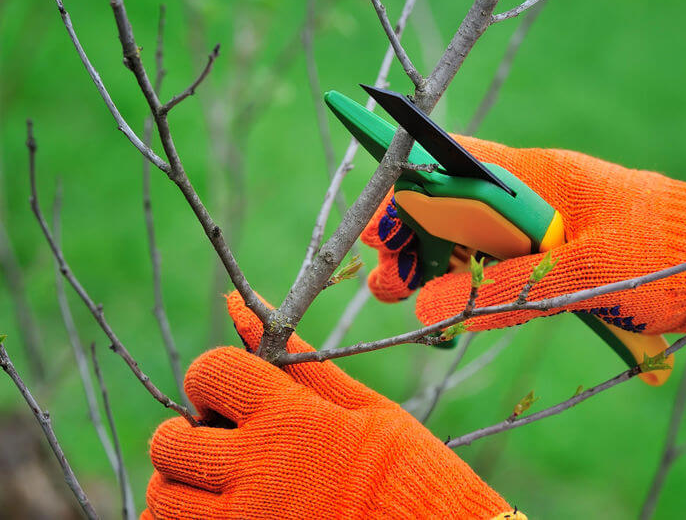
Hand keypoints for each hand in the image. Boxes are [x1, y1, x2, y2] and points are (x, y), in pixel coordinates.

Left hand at [143, 292, 519, 518]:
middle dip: (186, 436)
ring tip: (216, 486)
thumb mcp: (359, 403)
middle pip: (169, 443)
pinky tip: (229, 512)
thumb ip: (296, 357)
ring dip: (179, 487)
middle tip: (221, 443)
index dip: (213, 376)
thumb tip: (240, 304)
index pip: (208, 372)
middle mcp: (255, 468)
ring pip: (163, 501)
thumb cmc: (403, 462)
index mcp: (285, 416)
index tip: (232, 392)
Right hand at [363, 136, 685, 351]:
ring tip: (397, 294)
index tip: (376, 217)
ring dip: (438, 265)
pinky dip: (474, 284)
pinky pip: (505, 267)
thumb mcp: (578, 274)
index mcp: (540, 178)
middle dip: (415, 237)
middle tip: (380, 273)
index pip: (460, 166)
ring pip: (478, 241)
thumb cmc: (662, 255)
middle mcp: (538, 198)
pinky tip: (447, 305)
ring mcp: (549, 230)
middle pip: (460, 210)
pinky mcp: (561, 259)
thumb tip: (424, 306)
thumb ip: (501, 289)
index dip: (412, 187)